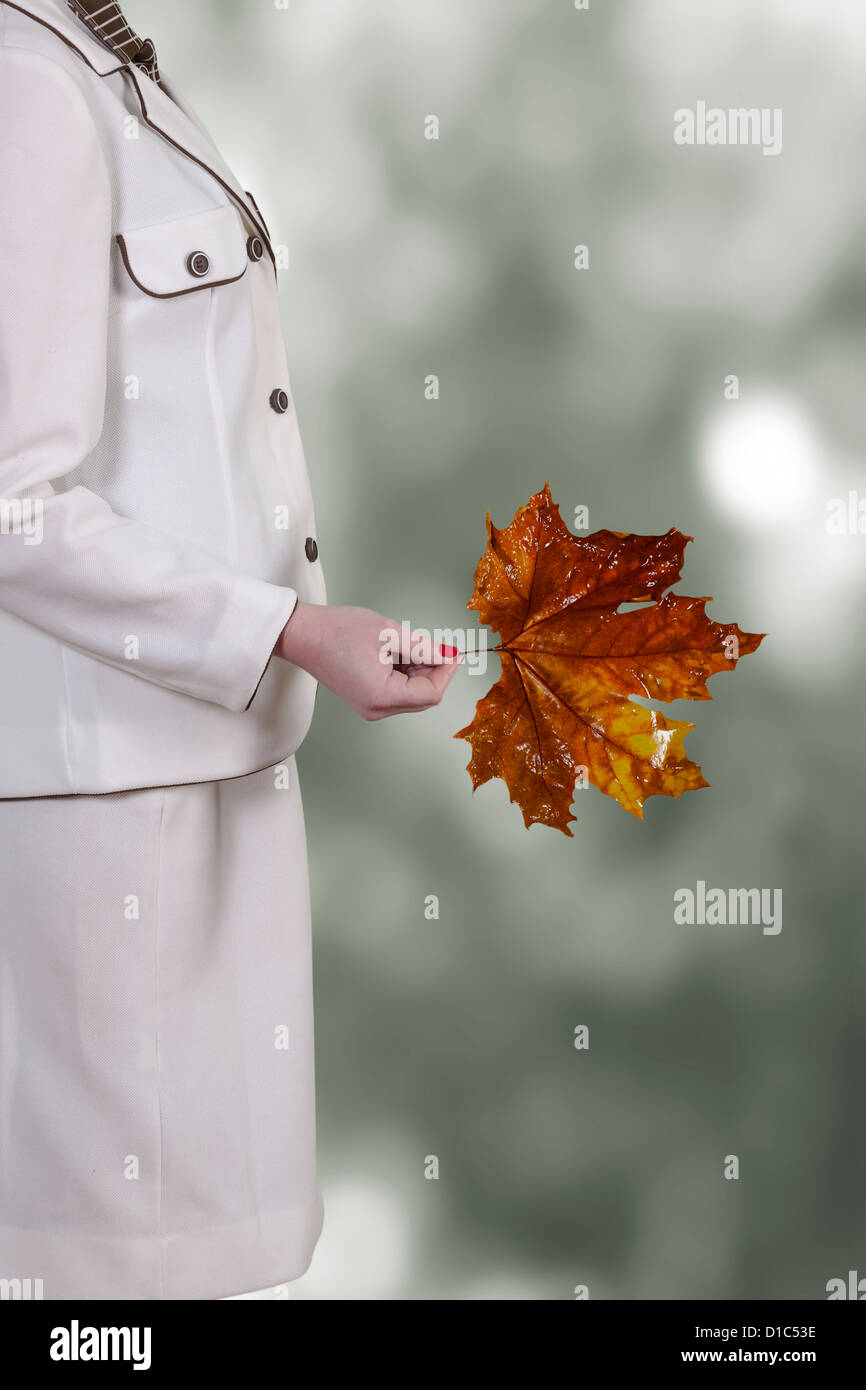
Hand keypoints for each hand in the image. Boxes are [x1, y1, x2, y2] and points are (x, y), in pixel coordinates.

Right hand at [275, 601, 460, 719]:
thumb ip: (422, 647)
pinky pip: (397, 692)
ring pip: (412, 695)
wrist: (303, 635)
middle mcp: (376, 709)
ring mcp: (370, 708)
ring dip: (419, 672)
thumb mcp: (387, 632)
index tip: (452, 650)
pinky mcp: (366, 700)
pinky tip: (396, 653)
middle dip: (434, 671)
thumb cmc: (337, 631)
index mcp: (381, 696)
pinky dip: (405, 674)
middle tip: (432, 644)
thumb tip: (446, 655)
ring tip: (404, 645)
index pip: (431, 693)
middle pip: (423, 698)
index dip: (446, 671)